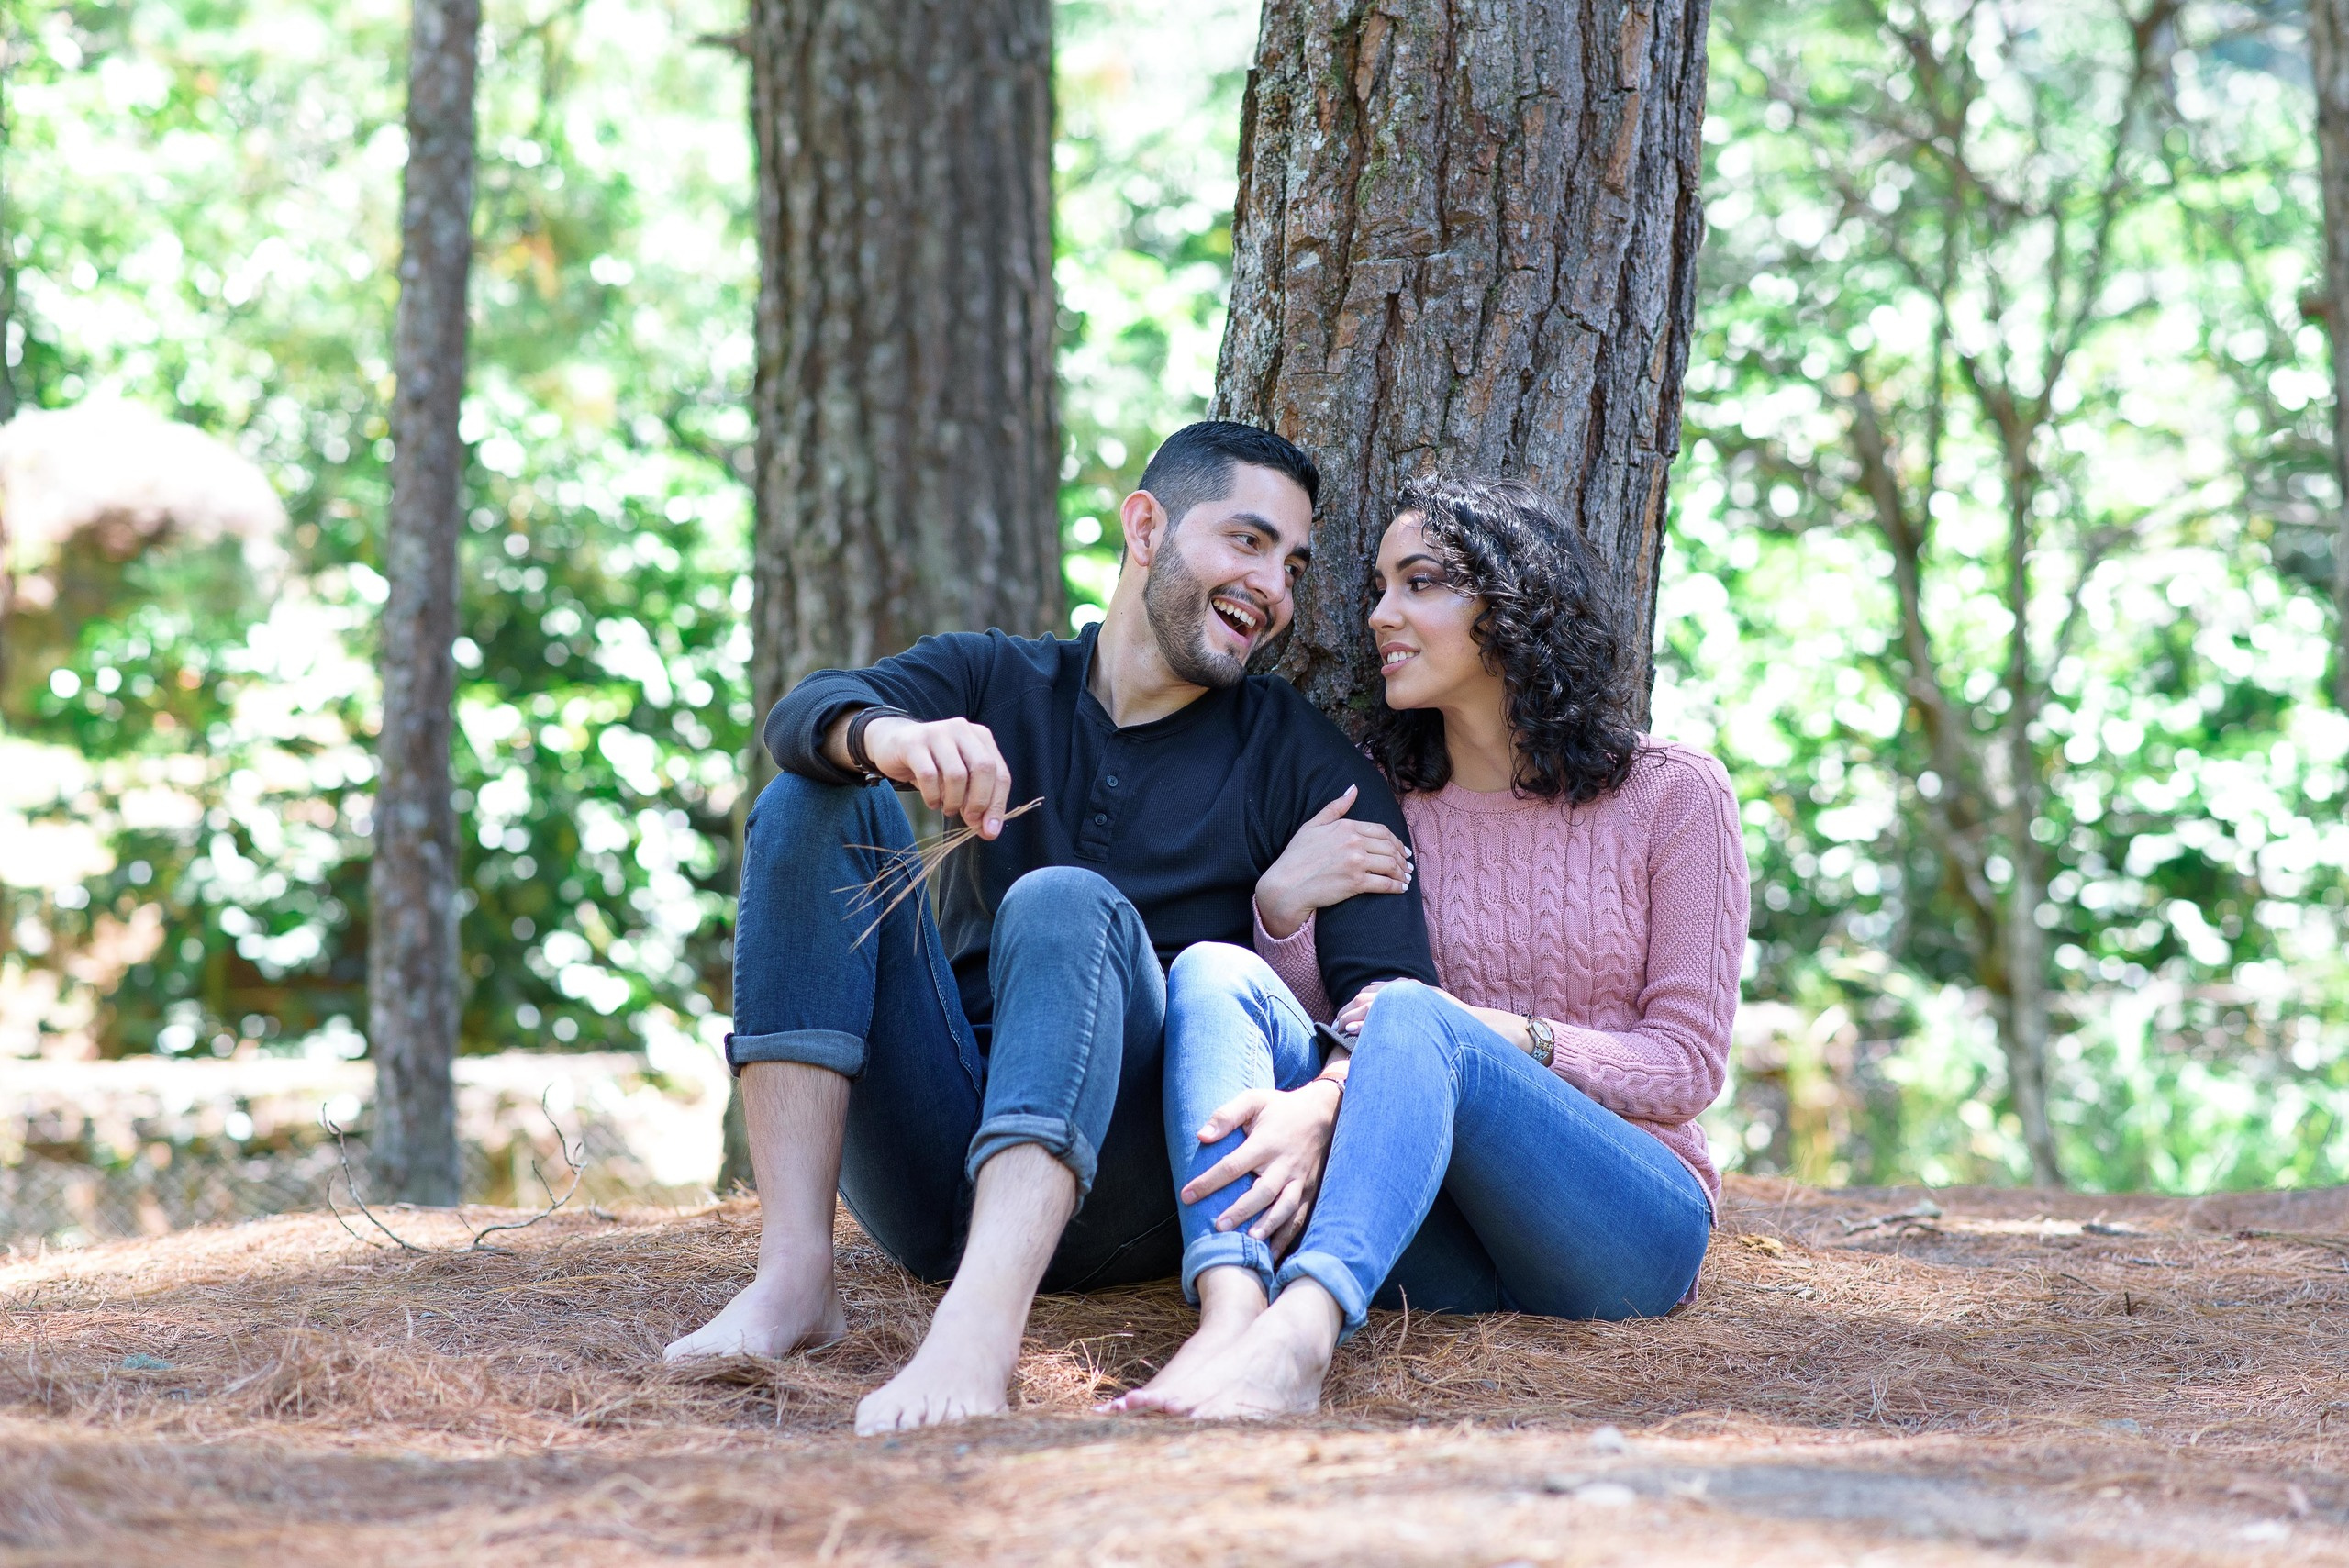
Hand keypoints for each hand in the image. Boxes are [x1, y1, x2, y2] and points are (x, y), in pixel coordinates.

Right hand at [859, 716, 1012, 836]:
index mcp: (981, 737)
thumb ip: (976, 800)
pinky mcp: (914, 744)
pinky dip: (933, 796)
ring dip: (954, 801)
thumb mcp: (959, 780)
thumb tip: (989, 830)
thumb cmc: (932, 764)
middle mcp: (962, 730)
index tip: (990, 830)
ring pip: (957, 774)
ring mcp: (938, 733)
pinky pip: (929, 776)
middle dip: (979, 801)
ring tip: (948, 808)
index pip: (1000, 774)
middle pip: (984, 768)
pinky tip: (932, 802)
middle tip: (969, 818)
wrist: (892, 744)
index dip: (998, 805)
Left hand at [1181, 1079, 1344, 1254]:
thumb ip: (1227, 1115)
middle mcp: (1285, 1164)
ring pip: (1286, 1207)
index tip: (1186, 1195)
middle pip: (1263, 1191)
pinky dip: (1287, 1237)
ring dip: (1269, 1225)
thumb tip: (1202, 1136)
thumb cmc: (1280, 1108)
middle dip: (1242, 1210)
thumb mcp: (1254, 1100)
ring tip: (1252, 1241)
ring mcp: (1300, 1180)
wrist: (1323, 1113)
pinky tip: (1273, 1255)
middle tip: (1219, 1227)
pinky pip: (1300, 1217)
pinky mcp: (1310, 1191)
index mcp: (1266, 1143)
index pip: (1234, 1165)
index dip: (1209, 1181)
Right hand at [1255, 785, 1413, 937]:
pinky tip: (1400, 888)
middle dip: (1402, 857)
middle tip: (1407, 865)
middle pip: (1390, 847)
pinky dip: (1396, 886)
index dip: (1396, 841)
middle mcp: (1354, 842)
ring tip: (1405, 878)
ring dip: (1402, 872)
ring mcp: (1356, 862)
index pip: (1381, 831)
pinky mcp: (1356, 883)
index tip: (1401, 849)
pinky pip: (1385, 883)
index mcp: (1346, 826)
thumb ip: (1335, 807)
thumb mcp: (1312, 825)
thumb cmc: (1296, 856)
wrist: (1286, 885)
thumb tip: (1353, 789)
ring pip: (1391, 864)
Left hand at [1333, 981, 1537, 1055]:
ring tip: (1338, 1028)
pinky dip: (1369, 1022)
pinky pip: (1391, 1014)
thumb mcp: (1433, 1022)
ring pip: (1376, 1002)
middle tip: (1334, 1025)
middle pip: (1369, 995)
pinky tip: (1354, 1032)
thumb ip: (1412, 1023)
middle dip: (1349, 1009)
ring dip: (1354, 1015)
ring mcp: (1417, 999)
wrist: (1494, 1032)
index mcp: (1411, 992)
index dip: (1354, 1005)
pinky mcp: (1420, 1011)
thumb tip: (1390, 1037)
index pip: (1374, 992)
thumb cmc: (1462, 1032)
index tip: (1341, 1019)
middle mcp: (1412, 992)